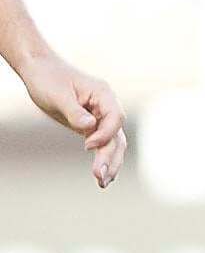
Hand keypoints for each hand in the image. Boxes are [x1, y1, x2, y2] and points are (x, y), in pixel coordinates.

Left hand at [20, 52, 124, 186]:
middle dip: (111, 157)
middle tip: (100, 178)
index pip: (115, 118)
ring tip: (103, 183)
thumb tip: (89, 128)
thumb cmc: (48, 78)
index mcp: (104, 94)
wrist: (39, 69)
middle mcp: (107, 106)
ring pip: (113, 142)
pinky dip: (102, 158)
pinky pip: (102, 143)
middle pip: (117, 134)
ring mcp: (100, 116)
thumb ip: (75, 112)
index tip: (86, 146)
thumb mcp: (58, 95)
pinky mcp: (90, 124)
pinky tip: (100, 174)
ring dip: (110, 162)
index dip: (105, 134)